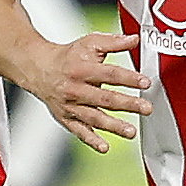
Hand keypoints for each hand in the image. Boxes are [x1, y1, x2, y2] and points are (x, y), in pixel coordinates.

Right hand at [19, 29, 147, 152]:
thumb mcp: (89, 43)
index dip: (128, 78)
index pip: (109, 74)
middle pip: (104, 98)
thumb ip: (112, 42)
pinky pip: (79, 131)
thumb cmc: (67, 57)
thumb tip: (134, 39)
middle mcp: (75, 89)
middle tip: (146, 108)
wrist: (39, 69)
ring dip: (113, 126)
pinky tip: (104, 146)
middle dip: (127, 104)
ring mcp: (70, 106)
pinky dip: (91, 140)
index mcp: (82, 69)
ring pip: (93, 117)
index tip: (145, 82)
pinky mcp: (66, 118)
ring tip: (130, 131)